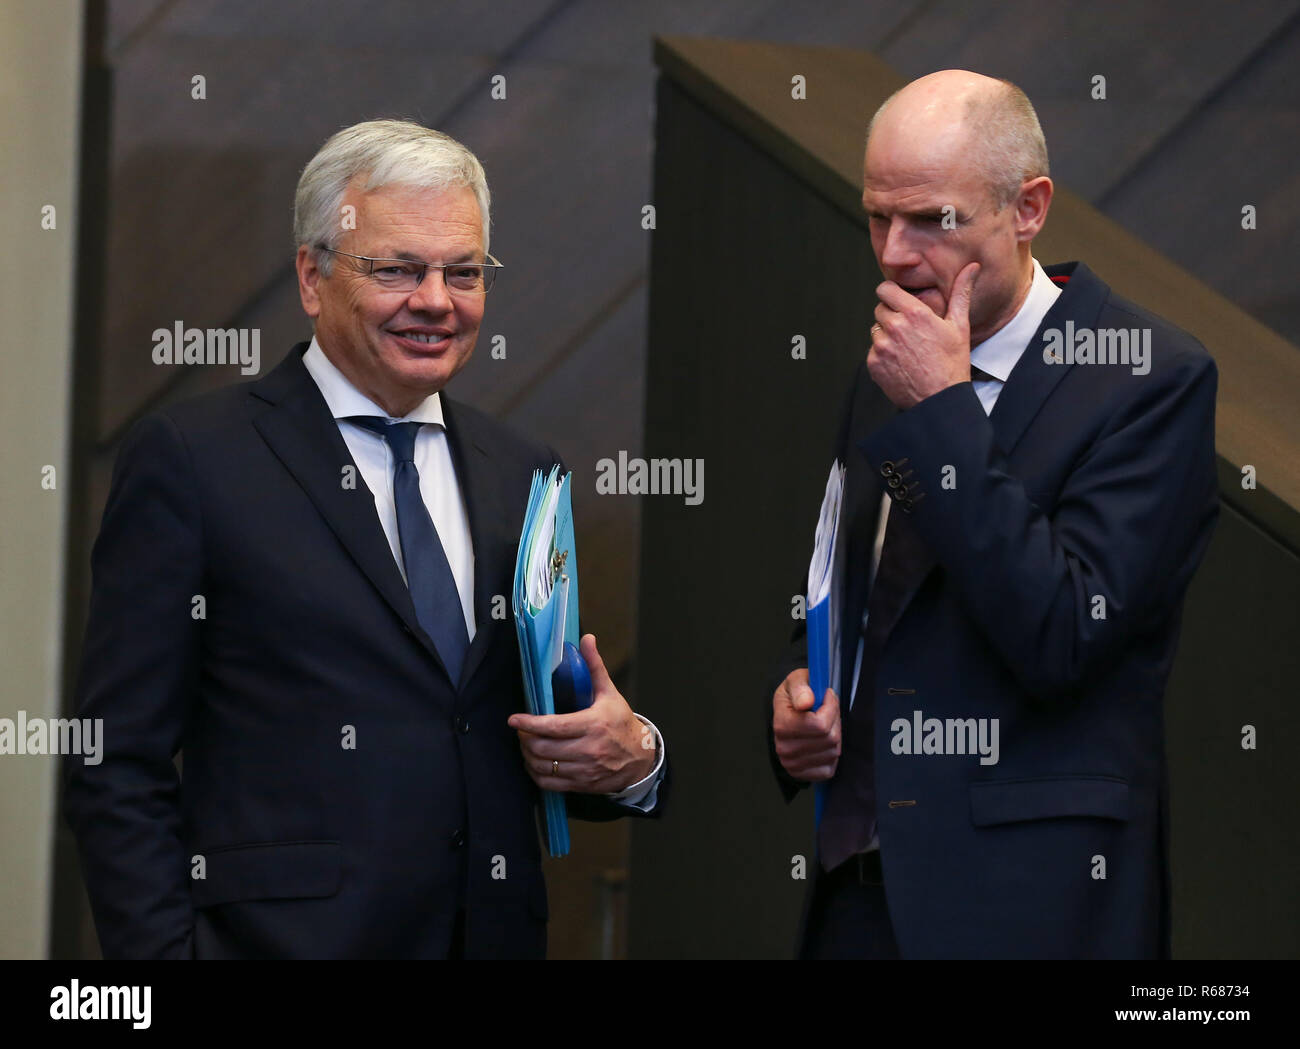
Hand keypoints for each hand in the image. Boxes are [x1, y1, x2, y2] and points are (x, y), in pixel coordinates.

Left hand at [508, 633, 656, 793]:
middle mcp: (588, 750)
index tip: (514, 719)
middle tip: (520, 730)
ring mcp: (584, 770)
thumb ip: (594, 666)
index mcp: (593, 725)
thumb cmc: (622, 723)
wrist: (641, 757)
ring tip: (525, 744)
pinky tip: (534, 763)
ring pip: (544, 767)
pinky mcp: (582, 784)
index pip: (554, 727)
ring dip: (528, 756)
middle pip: (543, 748)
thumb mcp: (610, 693)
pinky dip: (536, 774)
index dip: (530, 723)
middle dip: (525, 739)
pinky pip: (550, 784)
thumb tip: (586, 639)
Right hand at [772, 668, 840, 780]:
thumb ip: (801, 688)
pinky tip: (823, 742)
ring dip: (835, 736)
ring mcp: (792, 764)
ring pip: (833, 752)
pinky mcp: (802, 774)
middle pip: (830, 738)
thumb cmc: (794, 696)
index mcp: (782, 724)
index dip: (831, 708)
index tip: (828, 696)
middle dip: (835, 721)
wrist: (786, 714)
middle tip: (827, 710)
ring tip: (825, 725)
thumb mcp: (796, 681)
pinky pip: (830, 768)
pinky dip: (831, 754)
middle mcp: (784, 748)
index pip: (820, 724)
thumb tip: (806, 701)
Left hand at [868, 261, 979, 408]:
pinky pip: (872, 351)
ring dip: (886, 336)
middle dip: (891, 315)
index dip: (890, 293)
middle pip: (879, 309)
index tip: (897, 300)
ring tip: (907, 349)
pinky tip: (901, 363)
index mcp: (914, 313)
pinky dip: (882, 355)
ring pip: (875, 331)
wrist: (940, 399)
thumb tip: (972, 267)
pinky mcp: (873, 363)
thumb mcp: (959, 326)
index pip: (885, 289)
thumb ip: (960, 293)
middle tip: (909, 330)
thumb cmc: (952, 363)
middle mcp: (894, 327)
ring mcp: (881, 346)